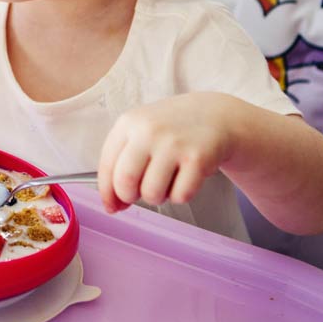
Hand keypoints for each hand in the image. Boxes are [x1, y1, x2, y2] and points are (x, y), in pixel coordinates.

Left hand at [97, 92, 240, 213]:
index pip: (106, 166)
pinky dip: (181, 195)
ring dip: (157, 197)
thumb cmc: (171, 130)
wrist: (215, 115)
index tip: (112, 206)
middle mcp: (148, 131)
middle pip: (125, 182)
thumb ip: (122, 164)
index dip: (107, 193)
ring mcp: (173, 144)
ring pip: (152, 194)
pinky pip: (180, 196)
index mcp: (128, 123)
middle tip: (141, 192)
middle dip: (130, 196)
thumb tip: (113, 205)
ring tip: (166, 180)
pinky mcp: (197, 158)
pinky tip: (185, 177)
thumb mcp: (141, 133)